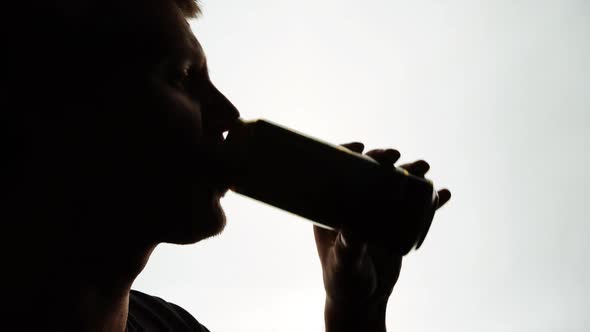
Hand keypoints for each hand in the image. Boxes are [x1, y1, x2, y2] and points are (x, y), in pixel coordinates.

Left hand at [314, 142, 450, 331]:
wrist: (364, 299)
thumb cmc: (344, 281)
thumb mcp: (344, 264)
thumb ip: (348, 249)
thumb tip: (352, 230)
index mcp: (334, 207)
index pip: (338, 173)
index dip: (347, 153)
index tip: (360, 146)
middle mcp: (356, 204)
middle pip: (370, 172)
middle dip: (384, 158)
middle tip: (395, 156)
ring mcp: (378, 211)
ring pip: (395, 185)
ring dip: (411, 172)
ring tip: (425, 168)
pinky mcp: (397, 224)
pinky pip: (416, 208)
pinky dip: (431, 200)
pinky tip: (444, 194)